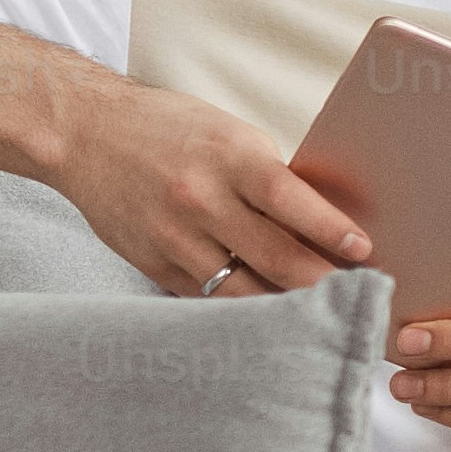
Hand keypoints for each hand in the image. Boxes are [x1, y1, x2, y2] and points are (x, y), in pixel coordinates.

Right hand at [60, 79, 370, 300]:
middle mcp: (200, 200)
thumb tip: (325, 226)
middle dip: (322, 283)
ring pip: (242, 291)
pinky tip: (272, 319)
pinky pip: (207, 300)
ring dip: (287, 309)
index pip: (289, 199)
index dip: (330, 230)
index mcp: (229, 159)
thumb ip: (271, 179)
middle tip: (359, 300)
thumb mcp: (230, 137)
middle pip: (274, 256)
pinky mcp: (152, 265)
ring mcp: (173, 238)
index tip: (364, 252)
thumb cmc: (171, 131)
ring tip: (325, 320)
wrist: (86, 134)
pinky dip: (243, 311)